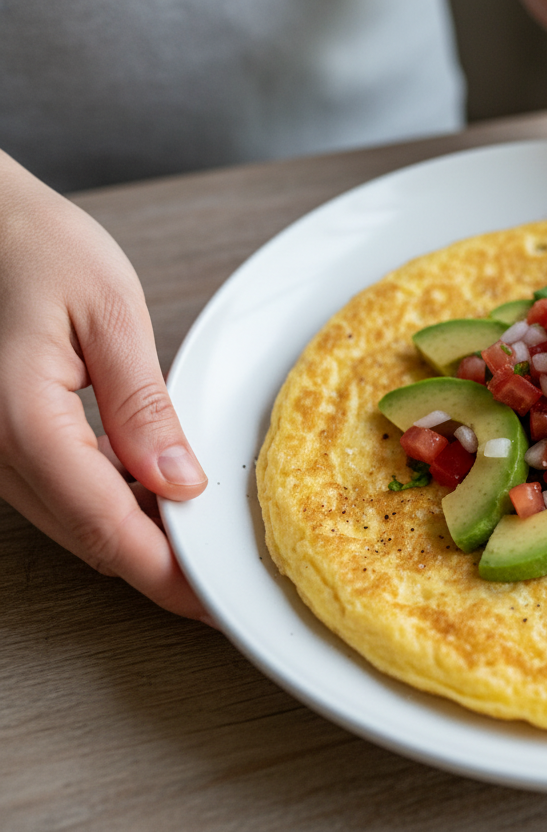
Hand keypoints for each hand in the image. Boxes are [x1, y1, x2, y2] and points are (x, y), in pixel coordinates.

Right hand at [0, 151, 210, 623]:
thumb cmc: (33, 245)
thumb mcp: (108, 312)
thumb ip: (142, 404)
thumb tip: (179, 482)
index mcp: (22, 420)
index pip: (106, 526)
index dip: (167, 573)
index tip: (214, 601)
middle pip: (90, 539)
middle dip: (161, 569)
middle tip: (225, 579)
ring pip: (75, 524)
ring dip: (138, 540)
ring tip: (204, 539)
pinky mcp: (2, 441)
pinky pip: (61, 494)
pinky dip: (112, 507)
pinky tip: (155, 494)